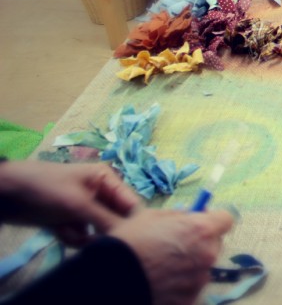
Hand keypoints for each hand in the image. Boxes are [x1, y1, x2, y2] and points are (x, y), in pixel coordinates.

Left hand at [0, 161, 140, 245]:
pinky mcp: (69, 221)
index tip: (130, 239)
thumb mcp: (78, 203)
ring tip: (69, 231)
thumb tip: (130, 236)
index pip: (130, 202)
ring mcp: (83, 208)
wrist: (7, 194)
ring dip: (85, 236)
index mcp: (107, 180)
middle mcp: (99, 194)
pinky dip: (72, 237)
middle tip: (94, 238)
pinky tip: (59, 231)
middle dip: (104, 231)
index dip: (132, 220)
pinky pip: (81, 236)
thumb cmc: (46, 188)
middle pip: (114, 219)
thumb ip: (106, 219)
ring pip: (97, 231)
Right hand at [111, 208, 234, 304]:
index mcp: (202, 230)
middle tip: (177, 245)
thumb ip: (179, 217)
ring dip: (191, 265)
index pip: (226, 219)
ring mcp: (199, 280)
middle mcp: (207, 255)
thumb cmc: (130, 241)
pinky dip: (181, 285)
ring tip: (164, 267)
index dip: (214, 220)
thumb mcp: (153, 216)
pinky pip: (190, 288)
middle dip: (201, 243)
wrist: (110, 279)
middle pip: (215, 244)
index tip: (200, 222)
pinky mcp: (188, 299)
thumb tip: (192, 215)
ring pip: (203, 267)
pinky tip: (161, 283)